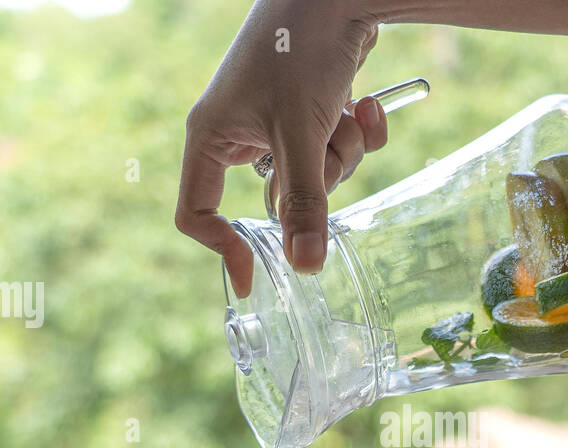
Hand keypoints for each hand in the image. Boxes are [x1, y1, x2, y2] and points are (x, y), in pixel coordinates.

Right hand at [175, 0, 387, 296]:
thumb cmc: (301, 48)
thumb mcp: (302, 134)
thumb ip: (303, 202)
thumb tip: (304, 267)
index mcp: (211, 137)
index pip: (198, 212)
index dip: (224, 248)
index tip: (256, 278)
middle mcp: (237, 132)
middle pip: (277, 198)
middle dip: (317, 178)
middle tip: (330, 144)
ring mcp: (274, 122)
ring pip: (314, 175)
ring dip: (343, 151)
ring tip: (350, 112)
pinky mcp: (308, 110)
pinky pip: (334, 147)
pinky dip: (357, 132)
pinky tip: (369, 104)